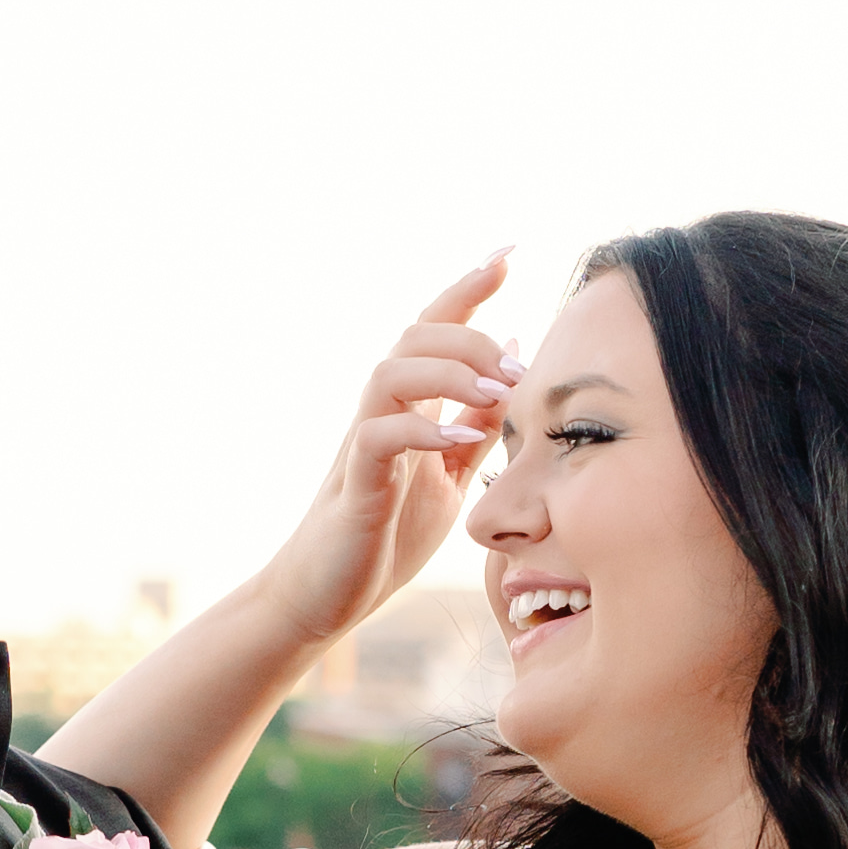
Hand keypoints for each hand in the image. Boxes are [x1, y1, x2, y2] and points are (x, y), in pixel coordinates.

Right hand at [245, 253, 518, 662]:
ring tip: (496, 394)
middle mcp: (378, 412)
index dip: (468, 286)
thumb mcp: (450, 473)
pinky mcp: (354, 486)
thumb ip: (476, 417)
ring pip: (390, 371)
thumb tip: (512, 353)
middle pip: (414, 335)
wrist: (327, 596)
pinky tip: (461, 438)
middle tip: (520, 368)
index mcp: (406, 406)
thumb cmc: (385, 535)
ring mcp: (361, 445)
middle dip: (471, 334)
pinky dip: (423, 429)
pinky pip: (379, 436)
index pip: (434, 329)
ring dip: (450, 373)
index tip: (510, 252)